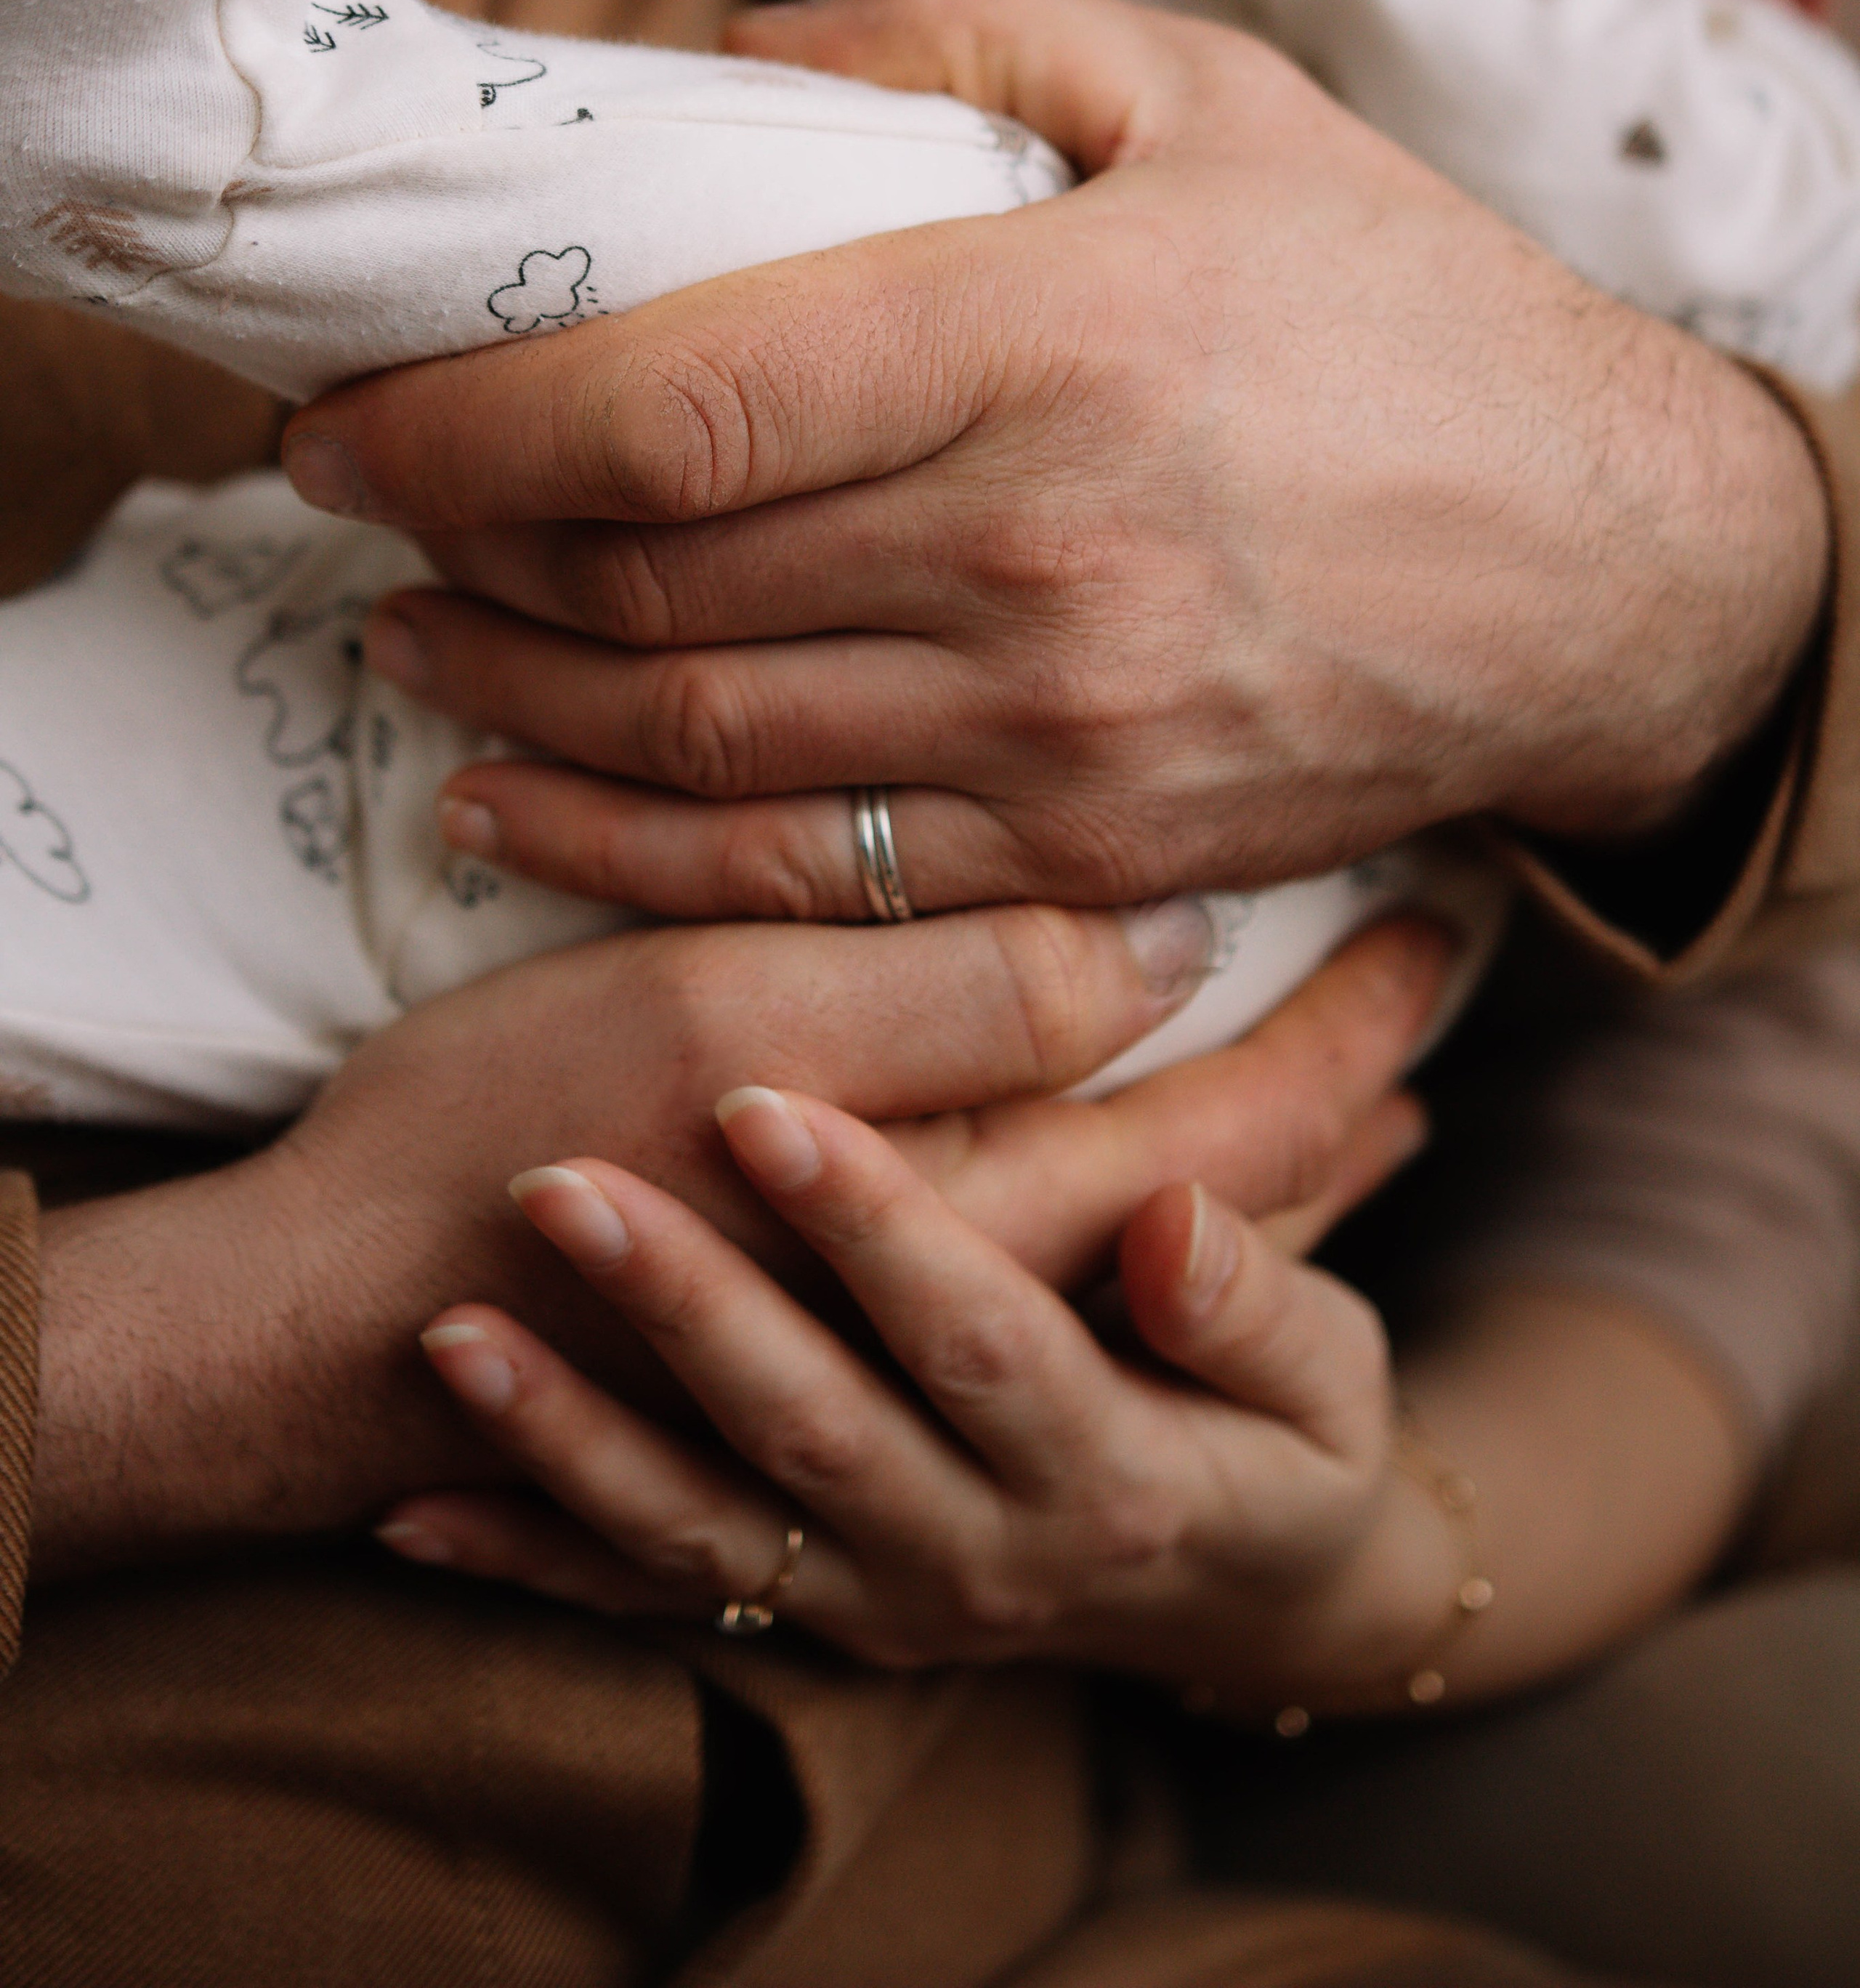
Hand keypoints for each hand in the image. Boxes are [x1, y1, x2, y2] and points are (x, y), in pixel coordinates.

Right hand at [32, 904, 1445, 1575]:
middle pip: (1210, 1200)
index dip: (1343, 1022)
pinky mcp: (839, 1378)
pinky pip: (1055, 1326)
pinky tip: (1177, 1232)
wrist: (315, 1335)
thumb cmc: (495, 1144)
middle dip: (1336, 1100)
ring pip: (1142, 1273)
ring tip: (1369, 1121)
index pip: (1222, 1121)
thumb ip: (955, 999)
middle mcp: (966, 1303)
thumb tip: (1156, 952)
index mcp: (965, 1207)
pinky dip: (1139, 1284)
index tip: (1443, 930)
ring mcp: (909, 1358)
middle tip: (1434, 999)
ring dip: (1261, 1197)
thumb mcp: (721, 1025)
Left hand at [285, 0, 1827, 915]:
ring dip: (507, 694)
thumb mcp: (1215, 99)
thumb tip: (731, 58)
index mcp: (1047, 340)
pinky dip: (628, 858)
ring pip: (692, 743)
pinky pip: (806, 885)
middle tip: (363, 504)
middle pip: (646, 577)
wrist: (1613, 566)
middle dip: (453, 546)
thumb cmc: (1403, 311)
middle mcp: (1035, 558)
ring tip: (409, 636)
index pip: (668, 401)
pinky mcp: (1087, 862)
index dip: (461, 419)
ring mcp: (1060, 737)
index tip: (347, 410)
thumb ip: (963, 32)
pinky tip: (516, 805)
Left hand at [382, 1087, 1455, 1713]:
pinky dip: (538, 1560)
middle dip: (685, 1307)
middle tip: (562, 1183)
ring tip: (457, 1335)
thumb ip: (1257, 1302)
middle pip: (814, 1430)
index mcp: (1108, 1477)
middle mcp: (976, 1559)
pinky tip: (416, 1511)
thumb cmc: (1287, 1446)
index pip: (973, 1335)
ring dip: (573, 1438)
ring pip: (708, 1529)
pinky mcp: (815, 1620)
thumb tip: (1174, 1221)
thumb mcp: (1329, 1376)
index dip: (874, 1223)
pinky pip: (659, 1603)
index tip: (767, 1104)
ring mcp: (880, 1605)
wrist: (1246, 1609)